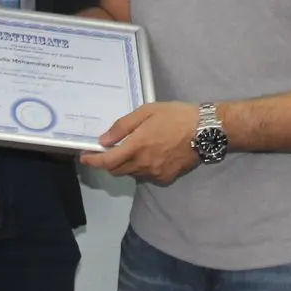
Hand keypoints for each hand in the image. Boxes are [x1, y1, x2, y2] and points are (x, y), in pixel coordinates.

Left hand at [81, 102, 202, 185]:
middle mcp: (143, 164)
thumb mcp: (147, 112)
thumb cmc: (175, 116)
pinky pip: (146, 176)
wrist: (206, 131)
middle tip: (106, 151)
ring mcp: (155, 173)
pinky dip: (140, 168)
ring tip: (129, 151)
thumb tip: (103, 141)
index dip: (92, 161)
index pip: (106, 162)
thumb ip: (122, 127)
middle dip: (107, 163)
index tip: (84, 157)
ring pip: (131, 174)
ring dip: (124, 165)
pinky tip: (147, 156)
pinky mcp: (166, 178)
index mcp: (136, 146)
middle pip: (116, 171)